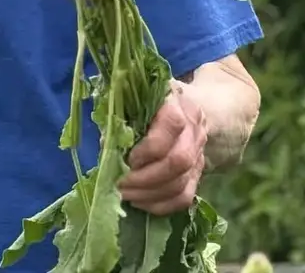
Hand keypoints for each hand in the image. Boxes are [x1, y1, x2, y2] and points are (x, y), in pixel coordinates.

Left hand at [118, 82, 207, 214]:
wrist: (185, 108)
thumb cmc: (151, 101)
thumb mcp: (136, 99)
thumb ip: (121, 118)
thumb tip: (106, 145)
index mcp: (177, 104)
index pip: (172, 125)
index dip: (149, 148)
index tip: (128, 159)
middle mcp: (193, 129)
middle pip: (178, 161)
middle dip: (146, 178)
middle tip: (121, 184)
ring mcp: (199, 154)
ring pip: (181, 183)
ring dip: (149, 195)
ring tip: (125, 195)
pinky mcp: (198, 174)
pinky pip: (184, 197)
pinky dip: (161, 205)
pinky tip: (141, 202)